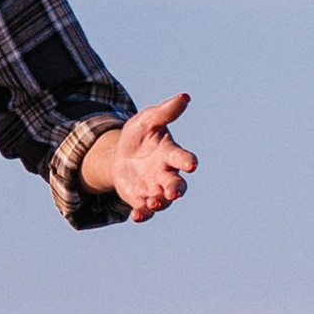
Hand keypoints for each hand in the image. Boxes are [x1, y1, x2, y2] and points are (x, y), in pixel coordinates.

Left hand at [84, 93, 197, 221]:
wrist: (121, 156)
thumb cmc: (140, 136)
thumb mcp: (147, 120)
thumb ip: (165, 112)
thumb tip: (185, 97)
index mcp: (170, 154)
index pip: (182, 158)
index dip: (188, 161)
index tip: (192, 164)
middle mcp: (166, 174)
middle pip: (176, 185)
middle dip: (176, 189)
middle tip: (174, 193)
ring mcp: (154, 189)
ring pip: (162, 201)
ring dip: (159, 203)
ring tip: (153, 203)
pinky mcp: (141, 200)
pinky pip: (145, 210)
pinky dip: (142, 214)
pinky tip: (136, 216)